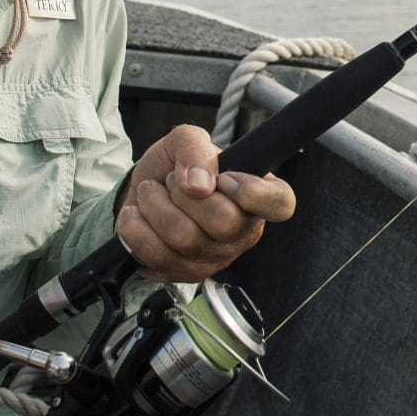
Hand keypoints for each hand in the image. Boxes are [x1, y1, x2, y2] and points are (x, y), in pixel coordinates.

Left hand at [116, 124, 295, 281]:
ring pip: (184, 237)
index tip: (223, 178)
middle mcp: (241, 232)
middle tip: (172, 181)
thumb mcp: (184, 141)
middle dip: (183, 193)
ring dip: (154, 205)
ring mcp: (214, 258)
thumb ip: (195, 148)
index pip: (280, 203)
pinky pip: (156, 254)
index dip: (253, 192)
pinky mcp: (182, 274)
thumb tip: (199, 183)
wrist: (139, 194)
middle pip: (224, 222)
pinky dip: (135, 227)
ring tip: (149, 193)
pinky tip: (136, 215)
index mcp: (256, 196)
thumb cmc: (174, 169)